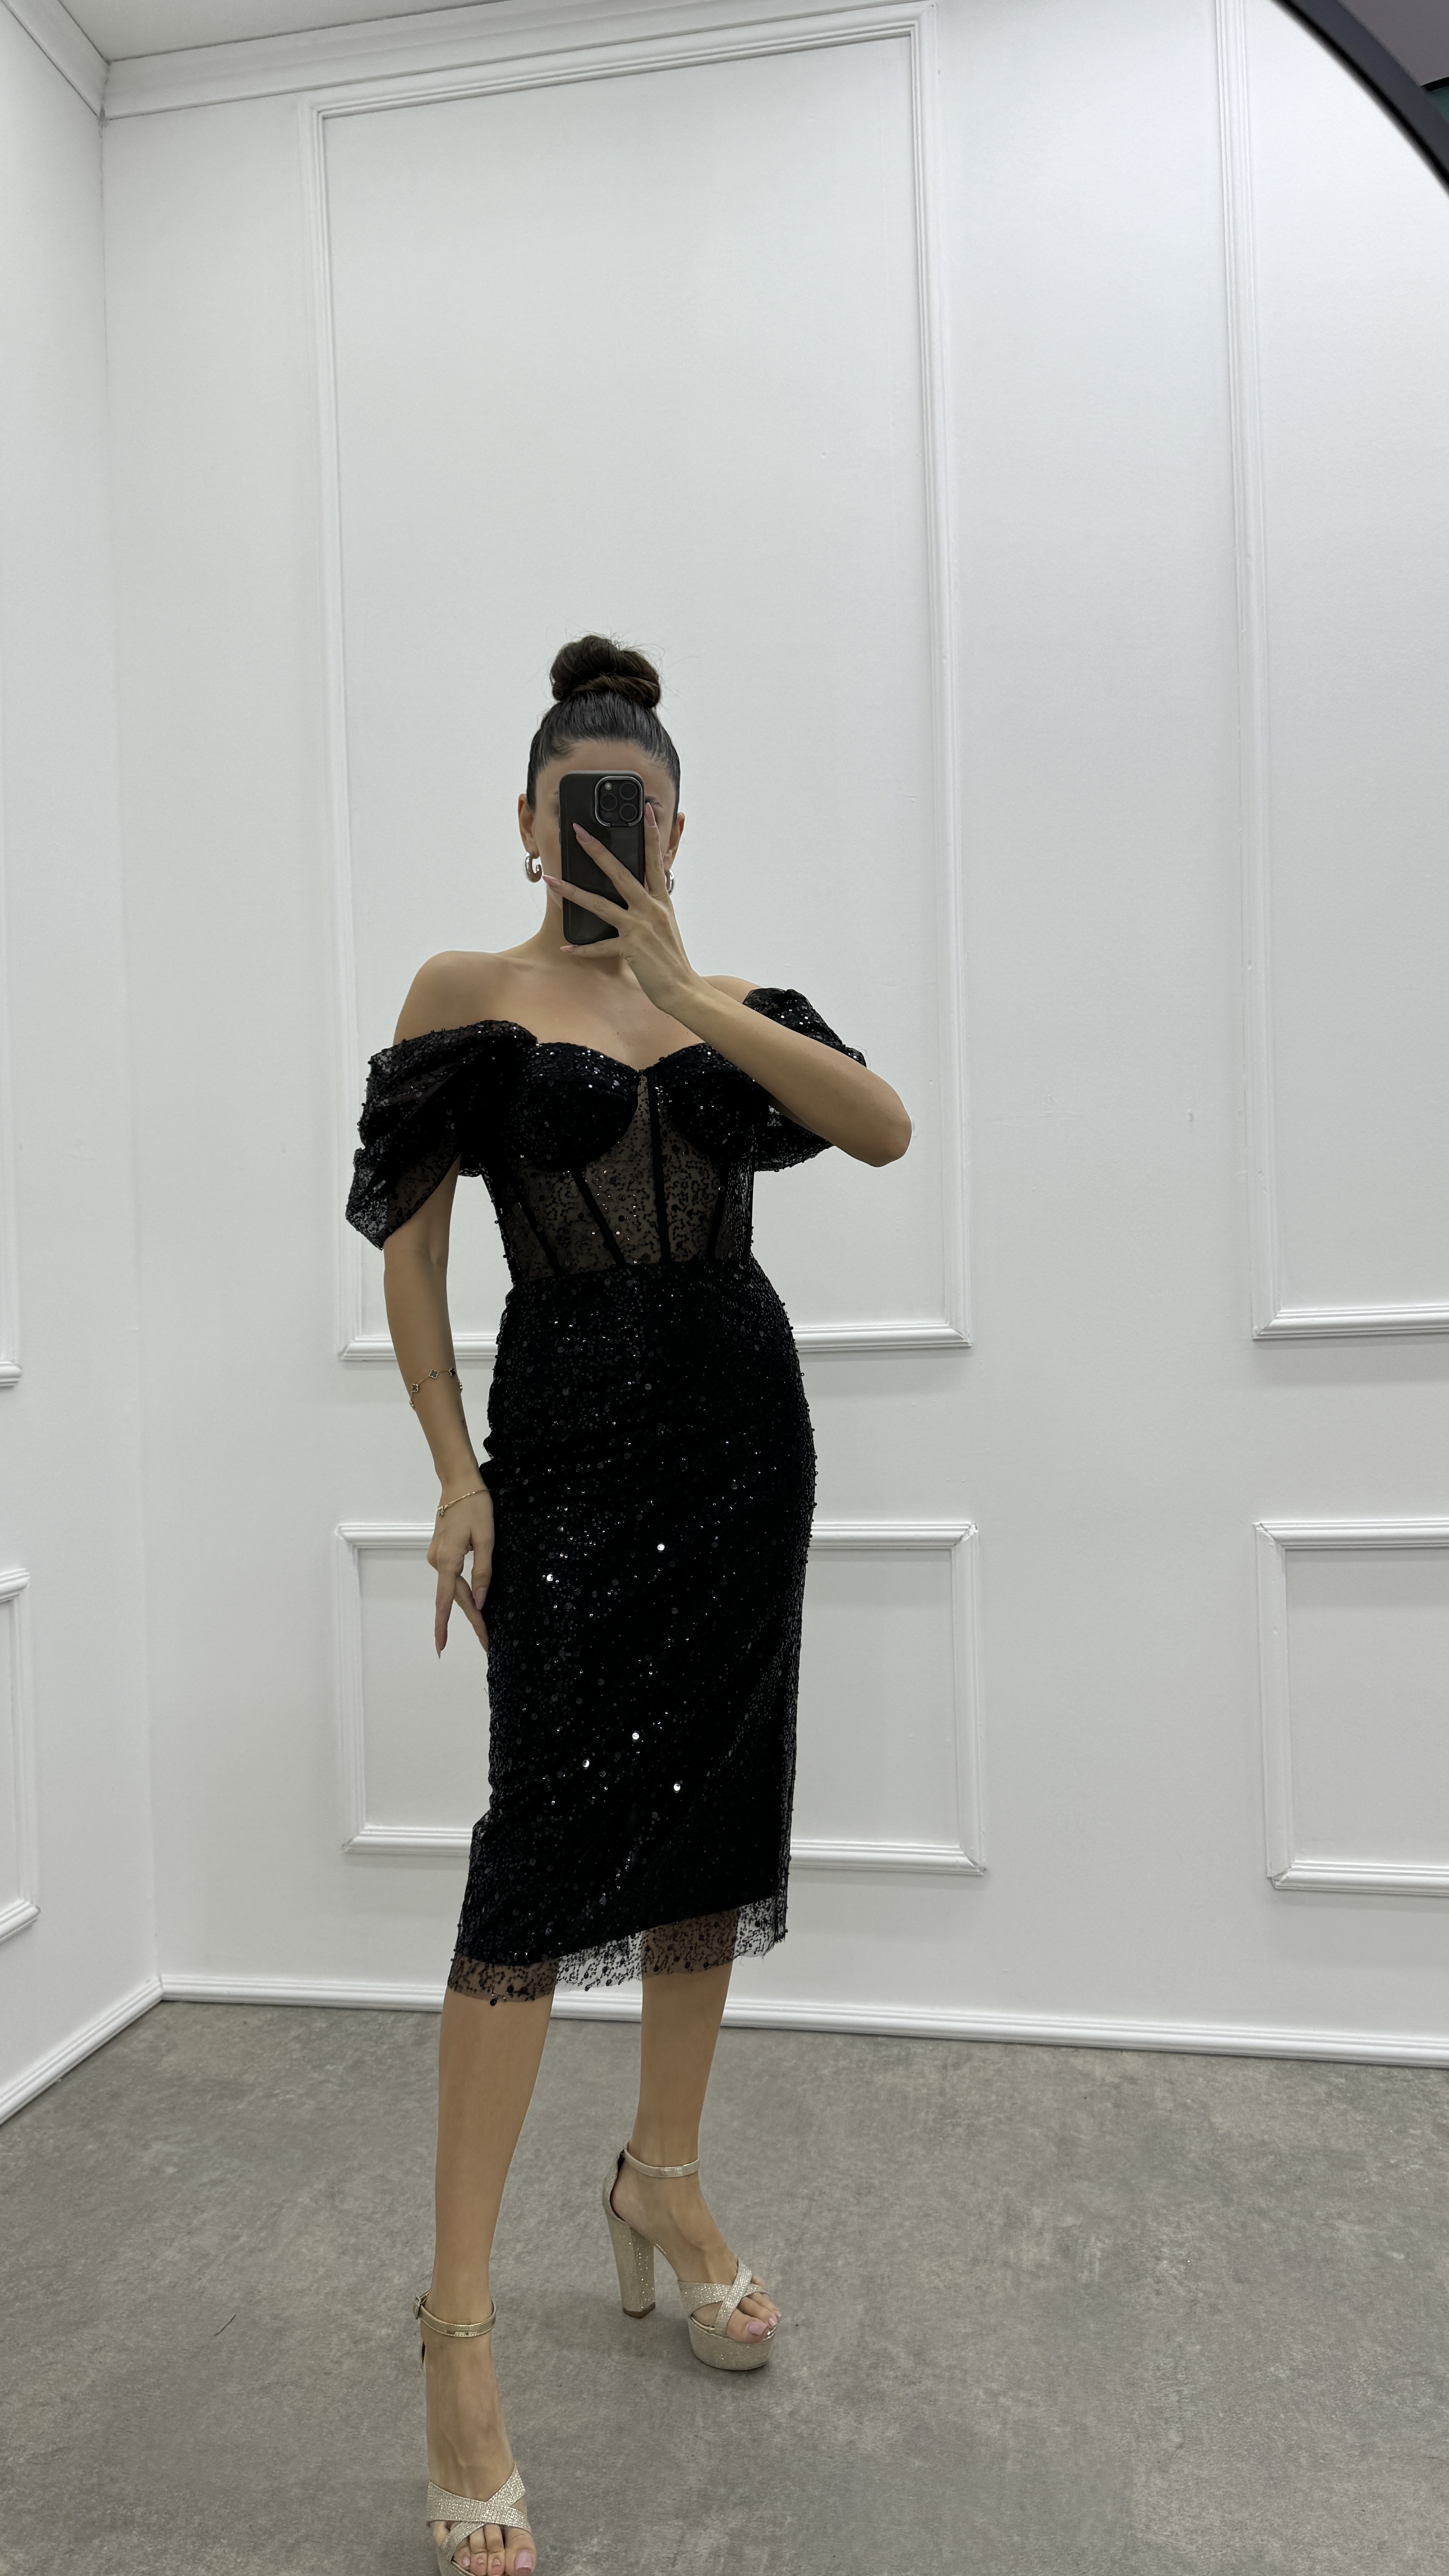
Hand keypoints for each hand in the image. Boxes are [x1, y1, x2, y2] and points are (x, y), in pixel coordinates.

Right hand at [428, 1485, 493, 1654]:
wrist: (459, 1484)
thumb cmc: (475, 1507)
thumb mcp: (487, 1539)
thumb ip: (483, 1572)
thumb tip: (481, 1601)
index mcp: (448, 1560)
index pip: (446, 1601)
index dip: (445, 1626)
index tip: (441, 1647)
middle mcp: (438, 1561)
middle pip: (454, 1598)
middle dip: (471, 1619)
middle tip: (486, 1640)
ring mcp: (436, 1556)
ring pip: (453, 1587)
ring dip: (467, 1606)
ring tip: (483, 1626)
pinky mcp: (440, 1551)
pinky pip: (451, 1577)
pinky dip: (462, 1590)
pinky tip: (474, 1600)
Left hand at [543, 801, 697, 1018]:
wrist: (683, 988)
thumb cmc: (672, 958)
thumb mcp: (667, 924)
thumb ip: (653, 905)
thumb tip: (642, 890)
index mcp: (661, 901)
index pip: (655, 860)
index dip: (650, 834)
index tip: (643, 810)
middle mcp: (650, 909)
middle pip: (620, 873)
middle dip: (597, 851)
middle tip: (579, 832)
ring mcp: (639, 927)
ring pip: (600, 904)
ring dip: (572, 892)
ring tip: (551, 881)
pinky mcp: (630, 948)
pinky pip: (600, 946)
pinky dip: (582, 948)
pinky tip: (565, 947)